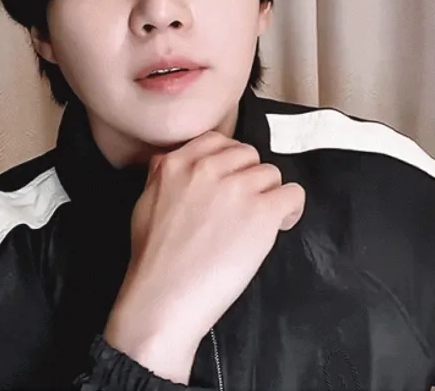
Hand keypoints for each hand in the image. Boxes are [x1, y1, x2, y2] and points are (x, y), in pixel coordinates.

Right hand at [104, 130, 304, 382]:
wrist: (164, 297)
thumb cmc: (153, 258)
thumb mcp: (144, 201)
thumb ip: (161, 173)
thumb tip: (173, 160)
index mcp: (177, 163)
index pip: (217, 140)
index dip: (229, 161)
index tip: (231, 179)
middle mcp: (208, 168)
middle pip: (248, 154)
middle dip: (249, 177)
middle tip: (244, 205)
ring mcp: (236, 189)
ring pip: (271, 173)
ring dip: (268, 195)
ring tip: (259, 221)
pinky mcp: (261, 213)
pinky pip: (293, 193)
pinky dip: (290, 208)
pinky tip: (279, 224)